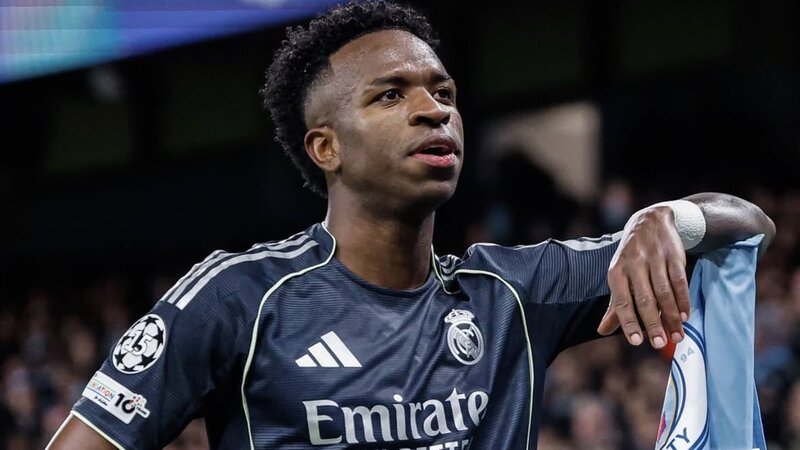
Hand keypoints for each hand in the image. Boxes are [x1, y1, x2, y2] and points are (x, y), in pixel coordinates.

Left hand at [597, 206, 690, 347]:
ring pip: (664, 292)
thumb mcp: (619, 276)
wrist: (650, 221)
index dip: (628, 322)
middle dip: (653, 323)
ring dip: (671, 316)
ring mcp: (654, 258)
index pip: (622, 301)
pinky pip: (679, 281)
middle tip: (660, 344)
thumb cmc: (631, 257)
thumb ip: (614, 305)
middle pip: (644, 299)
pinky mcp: (673, 255)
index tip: (636, 342)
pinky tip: (685, 316)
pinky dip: (683, 300)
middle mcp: (633, 264)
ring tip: (677, 336)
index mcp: (616, 272)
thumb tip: (602, 331)